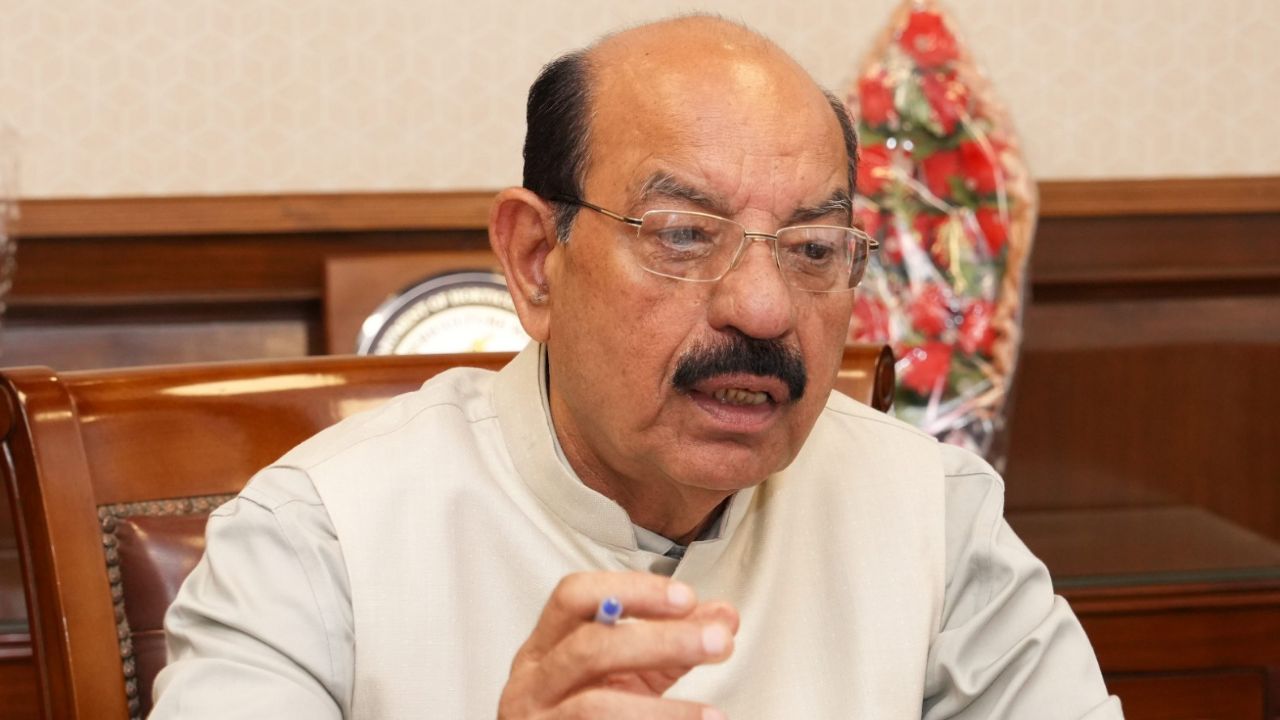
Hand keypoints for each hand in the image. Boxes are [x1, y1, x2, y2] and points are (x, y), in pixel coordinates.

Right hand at [497, 571, 738, 718]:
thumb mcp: (628, 673)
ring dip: (661, 711)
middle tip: (717, 642)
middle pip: (590, 647)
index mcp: (545, 646)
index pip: (575, 597)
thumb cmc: (587, 714)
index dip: (631, 592)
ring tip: (710, 715)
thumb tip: (722, 617)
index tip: (686, 598)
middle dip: (660, 641)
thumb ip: (672, 643)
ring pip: (594, 708)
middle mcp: (532, 682)